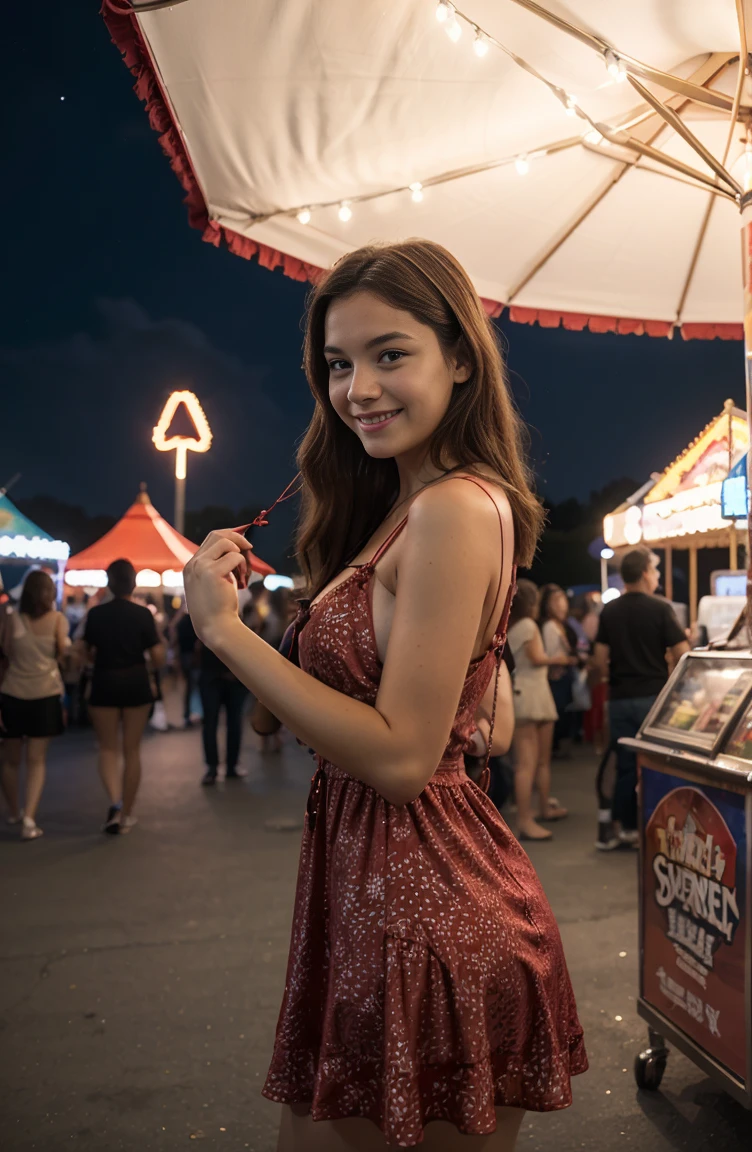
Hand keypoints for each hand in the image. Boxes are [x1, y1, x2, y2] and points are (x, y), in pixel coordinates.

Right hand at [183, 529, 252, 644]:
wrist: (215, 627)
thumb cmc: (218, 607)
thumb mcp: (215, 582)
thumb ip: (218, 565)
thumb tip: (238, 547)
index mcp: (191, 565)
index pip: (210, 538)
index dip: (229, 536)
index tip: (243, 543)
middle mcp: (193, 563)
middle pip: (217, 534)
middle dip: (237, 538)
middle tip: (250, 548)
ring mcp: (200, 566)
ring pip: (226, 543)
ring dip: (240, 554)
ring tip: (243, 571)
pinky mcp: (211, 572)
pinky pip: (235, 557)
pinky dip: (243, 565)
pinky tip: (243, 579)